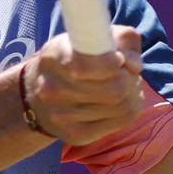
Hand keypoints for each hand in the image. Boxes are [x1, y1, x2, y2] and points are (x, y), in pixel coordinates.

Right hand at [25, 25, 144, 144]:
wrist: (39, 96)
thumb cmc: (72, 59)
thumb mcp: (90, 37)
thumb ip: (120, 39)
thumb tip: (133, 65)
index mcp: (53, 58)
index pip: (86, 65)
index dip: (112, 62)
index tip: (118, 59)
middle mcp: (52, 89)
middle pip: (114, 89)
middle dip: (130, 78)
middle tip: (128, 71)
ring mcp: (61, 116)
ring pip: (121, 106)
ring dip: (133, 92)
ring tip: (126, 83)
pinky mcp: (76, 135)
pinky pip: (121, 122)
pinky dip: (131, 108)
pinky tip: (123, 99)